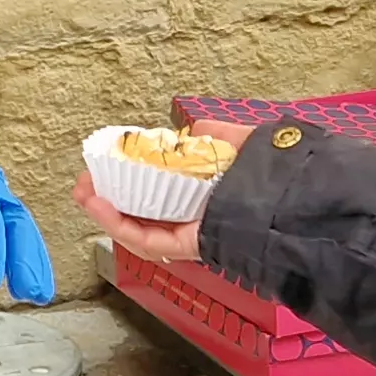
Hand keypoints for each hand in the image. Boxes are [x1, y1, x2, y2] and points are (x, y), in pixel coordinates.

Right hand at [67, 119, 256, 268]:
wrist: (293, 198)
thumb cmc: (274, 173)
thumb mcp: (240, 142)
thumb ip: (216, 136)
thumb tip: (191, 129)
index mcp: (205, 193)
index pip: (159, 190)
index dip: (130, 178)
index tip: (106, 164)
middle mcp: (195, 216)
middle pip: (140, 212)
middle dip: (107, 197)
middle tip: (85, 182)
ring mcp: (189, 233)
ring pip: (137, 228)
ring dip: (105, 211)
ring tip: (83, 193)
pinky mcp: (187, 247)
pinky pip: (146, 239)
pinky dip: (118, 224)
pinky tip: (98, 204)